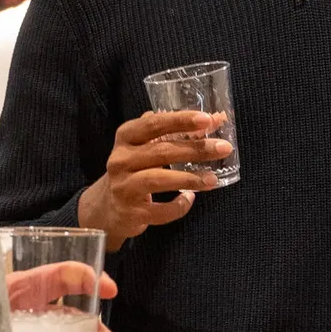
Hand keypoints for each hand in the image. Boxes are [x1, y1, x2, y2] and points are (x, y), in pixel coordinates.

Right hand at [76, 110, 231, 248]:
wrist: (107, 206)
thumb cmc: (135, 169)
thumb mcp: (144, 145)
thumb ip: (173, 131)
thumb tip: (215, 119)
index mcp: (126, 137)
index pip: (153, 124)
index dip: (180, 120)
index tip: (207, 120)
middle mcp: (121, 160)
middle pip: (161, 152)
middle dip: (195, 149)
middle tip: (223, 148)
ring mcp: (124, 187)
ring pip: (158, 180)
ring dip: (189, 178)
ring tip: (213, 179)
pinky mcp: (131, 212)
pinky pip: (159, 211)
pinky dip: (178, 206)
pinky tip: (190, 199)